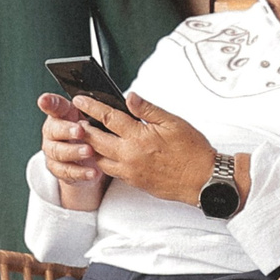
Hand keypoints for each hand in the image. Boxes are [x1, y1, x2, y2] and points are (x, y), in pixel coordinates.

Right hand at [37, 92, 107, 211]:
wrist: (84, 158)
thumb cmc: (89, 130)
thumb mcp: (93, 116)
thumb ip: (97, 108)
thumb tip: (126, 98)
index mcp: (60, 115)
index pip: (53, 106)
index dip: (49, 103)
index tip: (45, 100)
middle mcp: (52, 132)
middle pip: (54, 129)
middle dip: (67, 130)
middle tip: (81, 130)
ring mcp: (53, 151)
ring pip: (58, 151)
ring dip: (74, 151)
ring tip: (90, 151)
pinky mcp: (58, 169)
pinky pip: (66, 171)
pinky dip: (80, 172)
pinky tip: (93, 172)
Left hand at [77, 92, 217, 203]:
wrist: (203, 180)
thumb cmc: (193, 151)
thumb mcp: (173, 122)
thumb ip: (148, 110)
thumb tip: (129, 97)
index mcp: (139, 136)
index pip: (108, 117)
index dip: (91, 106)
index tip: (79, 100)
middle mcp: (130, 155)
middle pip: (95, 139)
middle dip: (83, 127)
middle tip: (76, 119)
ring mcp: (130, 171)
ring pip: (99, 158)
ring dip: (89, 147)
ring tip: (86, 137)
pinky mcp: (134, 182)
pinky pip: (110, 171)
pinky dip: (102, 161)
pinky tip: (104, 155)